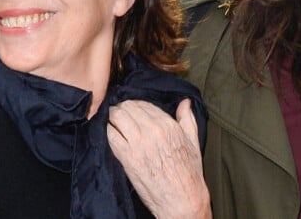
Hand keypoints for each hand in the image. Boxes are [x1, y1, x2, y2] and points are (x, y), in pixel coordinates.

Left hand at [108, 99, 210, 218]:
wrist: (183, 199)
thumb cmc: (189, 172)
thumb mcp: (193, 140)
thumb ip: (188, 118)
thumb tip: (184, 102)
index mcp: (168, 125)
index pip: (145, 104)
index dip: (135, 103)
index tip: (130, 106)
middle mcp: (153, 131)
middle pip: (129, 108)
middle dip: (122, 107)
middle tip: (117, 110)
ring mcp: (139, 145)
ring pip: (118, 119)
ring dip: (112, 116)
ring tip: (111, 118)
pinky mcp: (128, 159)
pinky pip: (112, 137)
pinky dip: (107, 131)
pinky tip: (107, 131)